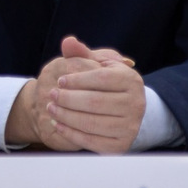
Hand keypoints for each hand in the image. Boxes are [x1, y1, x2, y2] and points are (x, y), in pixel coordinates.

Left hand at [5, 36, 144, 153]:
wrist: (124, 110)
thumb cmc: (106, 83)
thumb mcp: (98, 65)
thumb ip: (81, 53)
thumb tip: (67, 42)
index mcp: (131, 80)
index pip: (101, 78)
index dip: (77, 80)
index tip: (60, 81)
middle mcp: (136, 103)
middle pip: (94, 102)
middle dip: (68, 99)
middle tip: (51, 95)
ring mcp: (130, 126)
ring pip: (91, 123)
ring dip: (66, 116)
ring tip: (52, 108)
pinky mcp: (121, 146)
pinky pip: (91, 141)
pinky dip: (71, 133)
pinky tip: (58, 125)